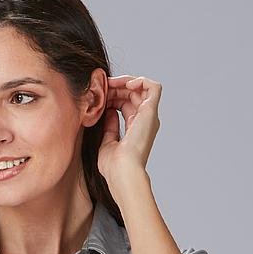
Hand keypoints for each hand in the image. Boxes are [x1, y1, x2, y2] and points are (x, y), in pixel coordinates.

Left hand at [97, 74, 161, 191]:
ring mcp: (149, 117)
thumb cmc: (113, 166)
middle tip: (102, 86)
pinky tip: (125, 84)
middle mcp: (144, 122)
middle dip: (116, 87)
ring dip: (125, 82)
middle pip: (133, 94)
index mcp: (135, 129)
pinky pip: (153, 87)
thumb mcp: (107, 142)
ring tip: (110, 83)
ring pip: (141, 88)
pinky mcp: (150, 112)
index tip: (99, 95)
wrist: (122, 173)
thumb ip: (109, 126)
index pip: (126, 104)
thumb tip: (108, 111)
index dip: (113, 96)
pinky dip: (140, 80)